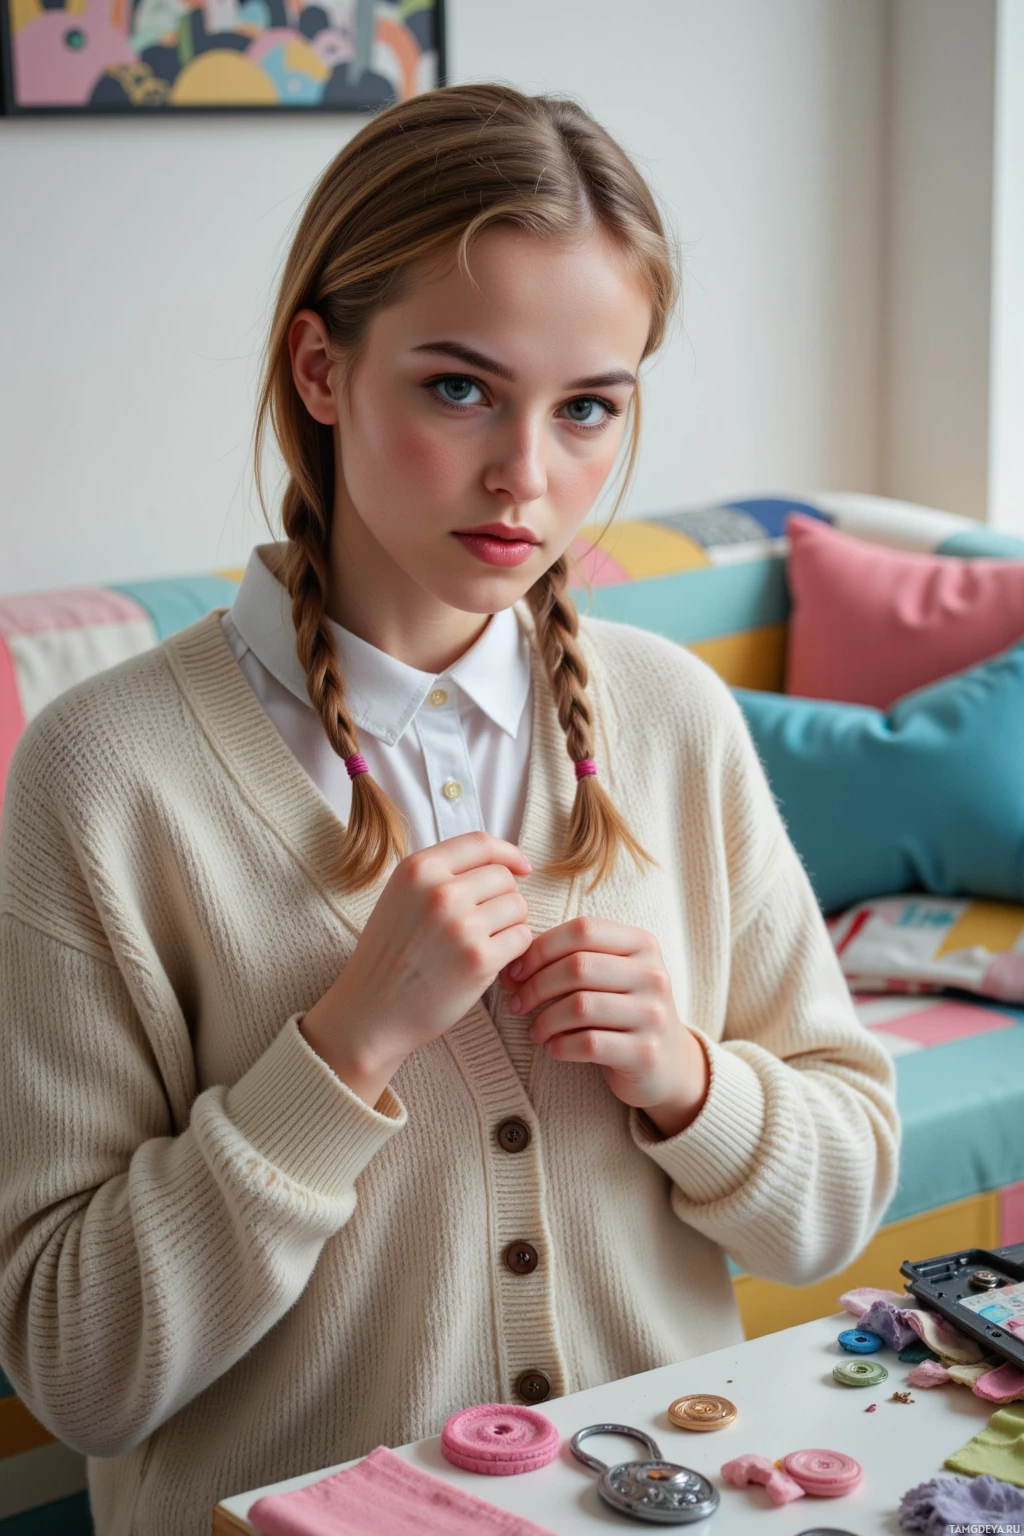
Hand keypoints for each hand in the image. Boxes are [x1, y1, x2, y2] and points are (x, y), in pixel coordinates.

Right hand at [301, 832, 532, 1106]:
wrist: (369, 1014)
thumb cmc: (388, 957)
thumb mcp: (400, 898)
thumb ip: (440, 875)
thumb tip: (498, 863)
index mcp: (417, 869)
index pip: (481, 843)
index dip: (508, 853)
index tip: (521, 868)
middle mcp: (439, 891)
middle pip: (504, 877)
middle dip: (504, 898)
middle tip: (486, 923)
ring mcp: (461, 925)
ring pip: (518, 906)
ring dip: (510, 924)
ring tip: (485, 943)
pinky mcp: (479, 960)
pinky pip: (521, 938)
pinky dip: (514, 950)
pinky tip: (490, 961)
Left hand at [499, 917, 709, 1136]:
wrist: (669, 1063)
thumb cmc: (624, 1011)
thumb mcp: (611, 975)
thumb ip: (573, 958)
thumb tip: (513, 964)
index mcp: (642, 945)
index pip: (583, 930)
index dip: (540, 948)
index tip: (515, 971)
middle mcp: (653, 975)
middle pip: (578, 967)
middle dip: (536, 986)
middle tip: (517, 1004)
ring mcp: (652, 1015)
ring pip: (580, 1006)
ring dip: (544, 1020)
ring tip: (535, 1031)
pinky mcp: (645, 1052)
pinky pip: (588, 1044)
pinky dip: (560, 1046)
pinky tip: (554, 1048)